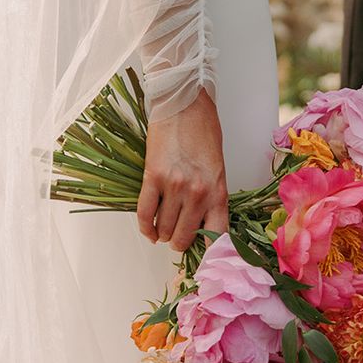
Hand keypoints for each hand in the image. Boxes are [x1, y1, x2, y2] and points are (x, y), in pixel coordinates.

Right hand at [135, 88, 228, 250]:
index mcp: (218, 192)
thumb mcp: (217, 169)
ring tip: (163, 230)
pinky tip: (149, 230)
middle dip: (179, 242)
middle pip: (184, 238)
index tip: (204, 259)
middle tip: (177, 238)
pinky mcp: (152, 177)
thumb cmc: (204, 132)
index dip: (209, 252)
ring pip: (164, 229)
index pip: (216, 236)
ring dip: (162, 234)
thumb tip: (202, 225)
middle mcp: (197, 193)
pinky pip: (144, 214)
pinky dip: (145, 227)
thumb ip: (211, 197)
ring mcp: (174, 186)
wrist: (184, 104)